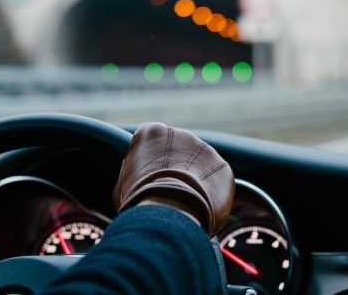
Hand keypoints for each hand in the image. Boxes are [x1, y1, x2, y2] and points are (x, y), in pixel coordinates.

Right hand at [113, 123, 234, 235]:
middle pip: (179, 151)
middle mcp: (182, 135)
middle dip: (176, 169)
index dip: (151, 162)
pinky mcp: (223, 169)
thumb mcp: (124, 182)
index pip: (152, 141)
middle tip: (169, 193)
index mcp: (153, 133)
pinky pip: (216, 182)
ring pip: (200, 166)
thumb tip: (139, 172)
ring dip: (195, 181)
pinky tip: (200, 209)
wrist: (169, 213)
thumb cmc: (139, 200)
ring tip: (184, 205)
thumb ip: (135, 169)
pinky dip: (211, 195)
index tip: (149, 178)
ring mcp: (206, 151)